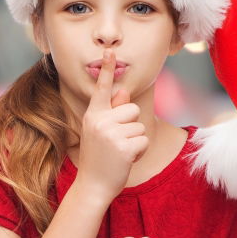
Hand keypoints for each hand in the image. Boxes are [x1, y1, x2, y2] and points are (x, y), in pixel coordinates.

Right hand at [76, 48, 148, 202]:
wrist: (92, 186)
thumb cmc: (98, 157)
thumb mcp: (100, 131)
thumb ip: (112, 111)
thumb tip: (123, 91)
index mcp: (93, 114)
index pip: (102, 89)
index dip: (107, 69)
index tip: (110, 51)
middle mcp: (100, 121)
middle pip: (132, 108)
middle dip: (131, 124)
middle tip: (117, 142)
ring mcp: (111, 134)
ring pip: (140, 125)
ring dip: (136, 140)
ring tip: (120, 152)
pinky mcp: (125, 147)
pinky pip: (144, 140)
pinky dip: (140, 151)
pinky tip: (126, 159)